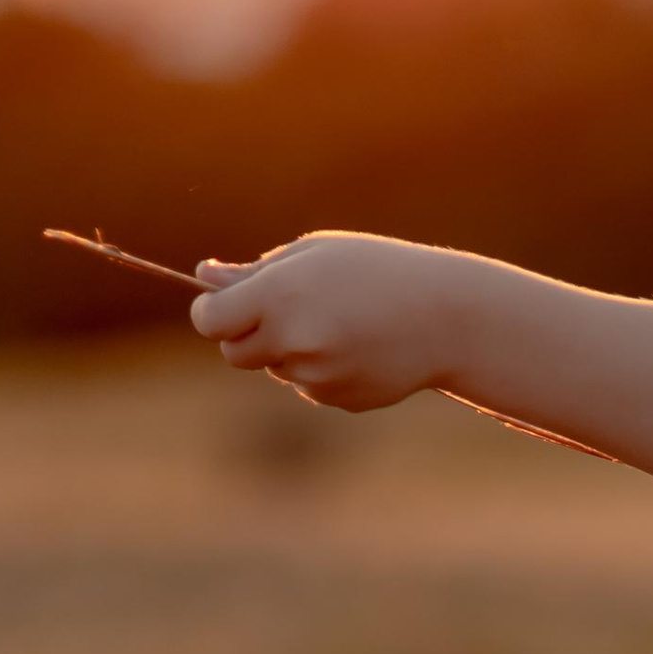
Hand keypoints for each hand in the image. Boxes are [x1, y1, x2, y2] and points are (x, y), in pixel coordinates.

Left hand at [189, 231, 460, 410]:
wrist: (447, 318)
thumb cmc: (378, 271)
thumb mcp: (315, 255)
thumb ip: (257, 272)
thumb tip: (204, 277)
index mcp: (279, 296)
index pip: (211, 321)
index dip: (208, 314)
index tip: (216, 306)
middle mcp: (293, 340)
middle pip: (234, 353)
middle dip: (244, 335)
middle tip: (278, 312)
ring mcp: (315, 376)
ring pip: (276, 369)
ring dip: (289, 350)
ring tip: (338, 323)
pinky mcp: (337, 399)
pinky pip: (309, 385)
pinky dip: (321, 369)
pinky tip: (357, 347)